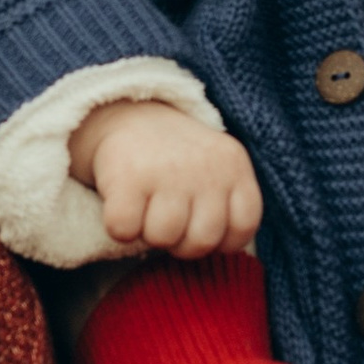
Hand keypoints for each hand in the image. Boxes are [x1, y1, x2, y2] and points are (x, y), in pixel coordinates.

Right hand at [69, 100, 263, 257]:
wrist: (126, 113)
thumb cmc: (176, 159)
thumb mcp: (216, 169)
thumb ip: (227, 205)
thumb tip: (219, 250)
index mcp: (234, 166)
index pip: (244, 227)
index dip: (222, 240)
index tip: (201, 226)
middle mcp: (205, 168)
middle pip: (201, 242)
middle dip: (182, 243)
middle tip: (170, 220)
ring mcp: (167, 171)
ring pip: (162, 239)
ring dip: (149, 234)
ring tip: (147, 210)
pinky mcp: (127, 177)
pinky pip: (124, 230)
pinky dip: (119, 228)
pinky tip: (124, 205)